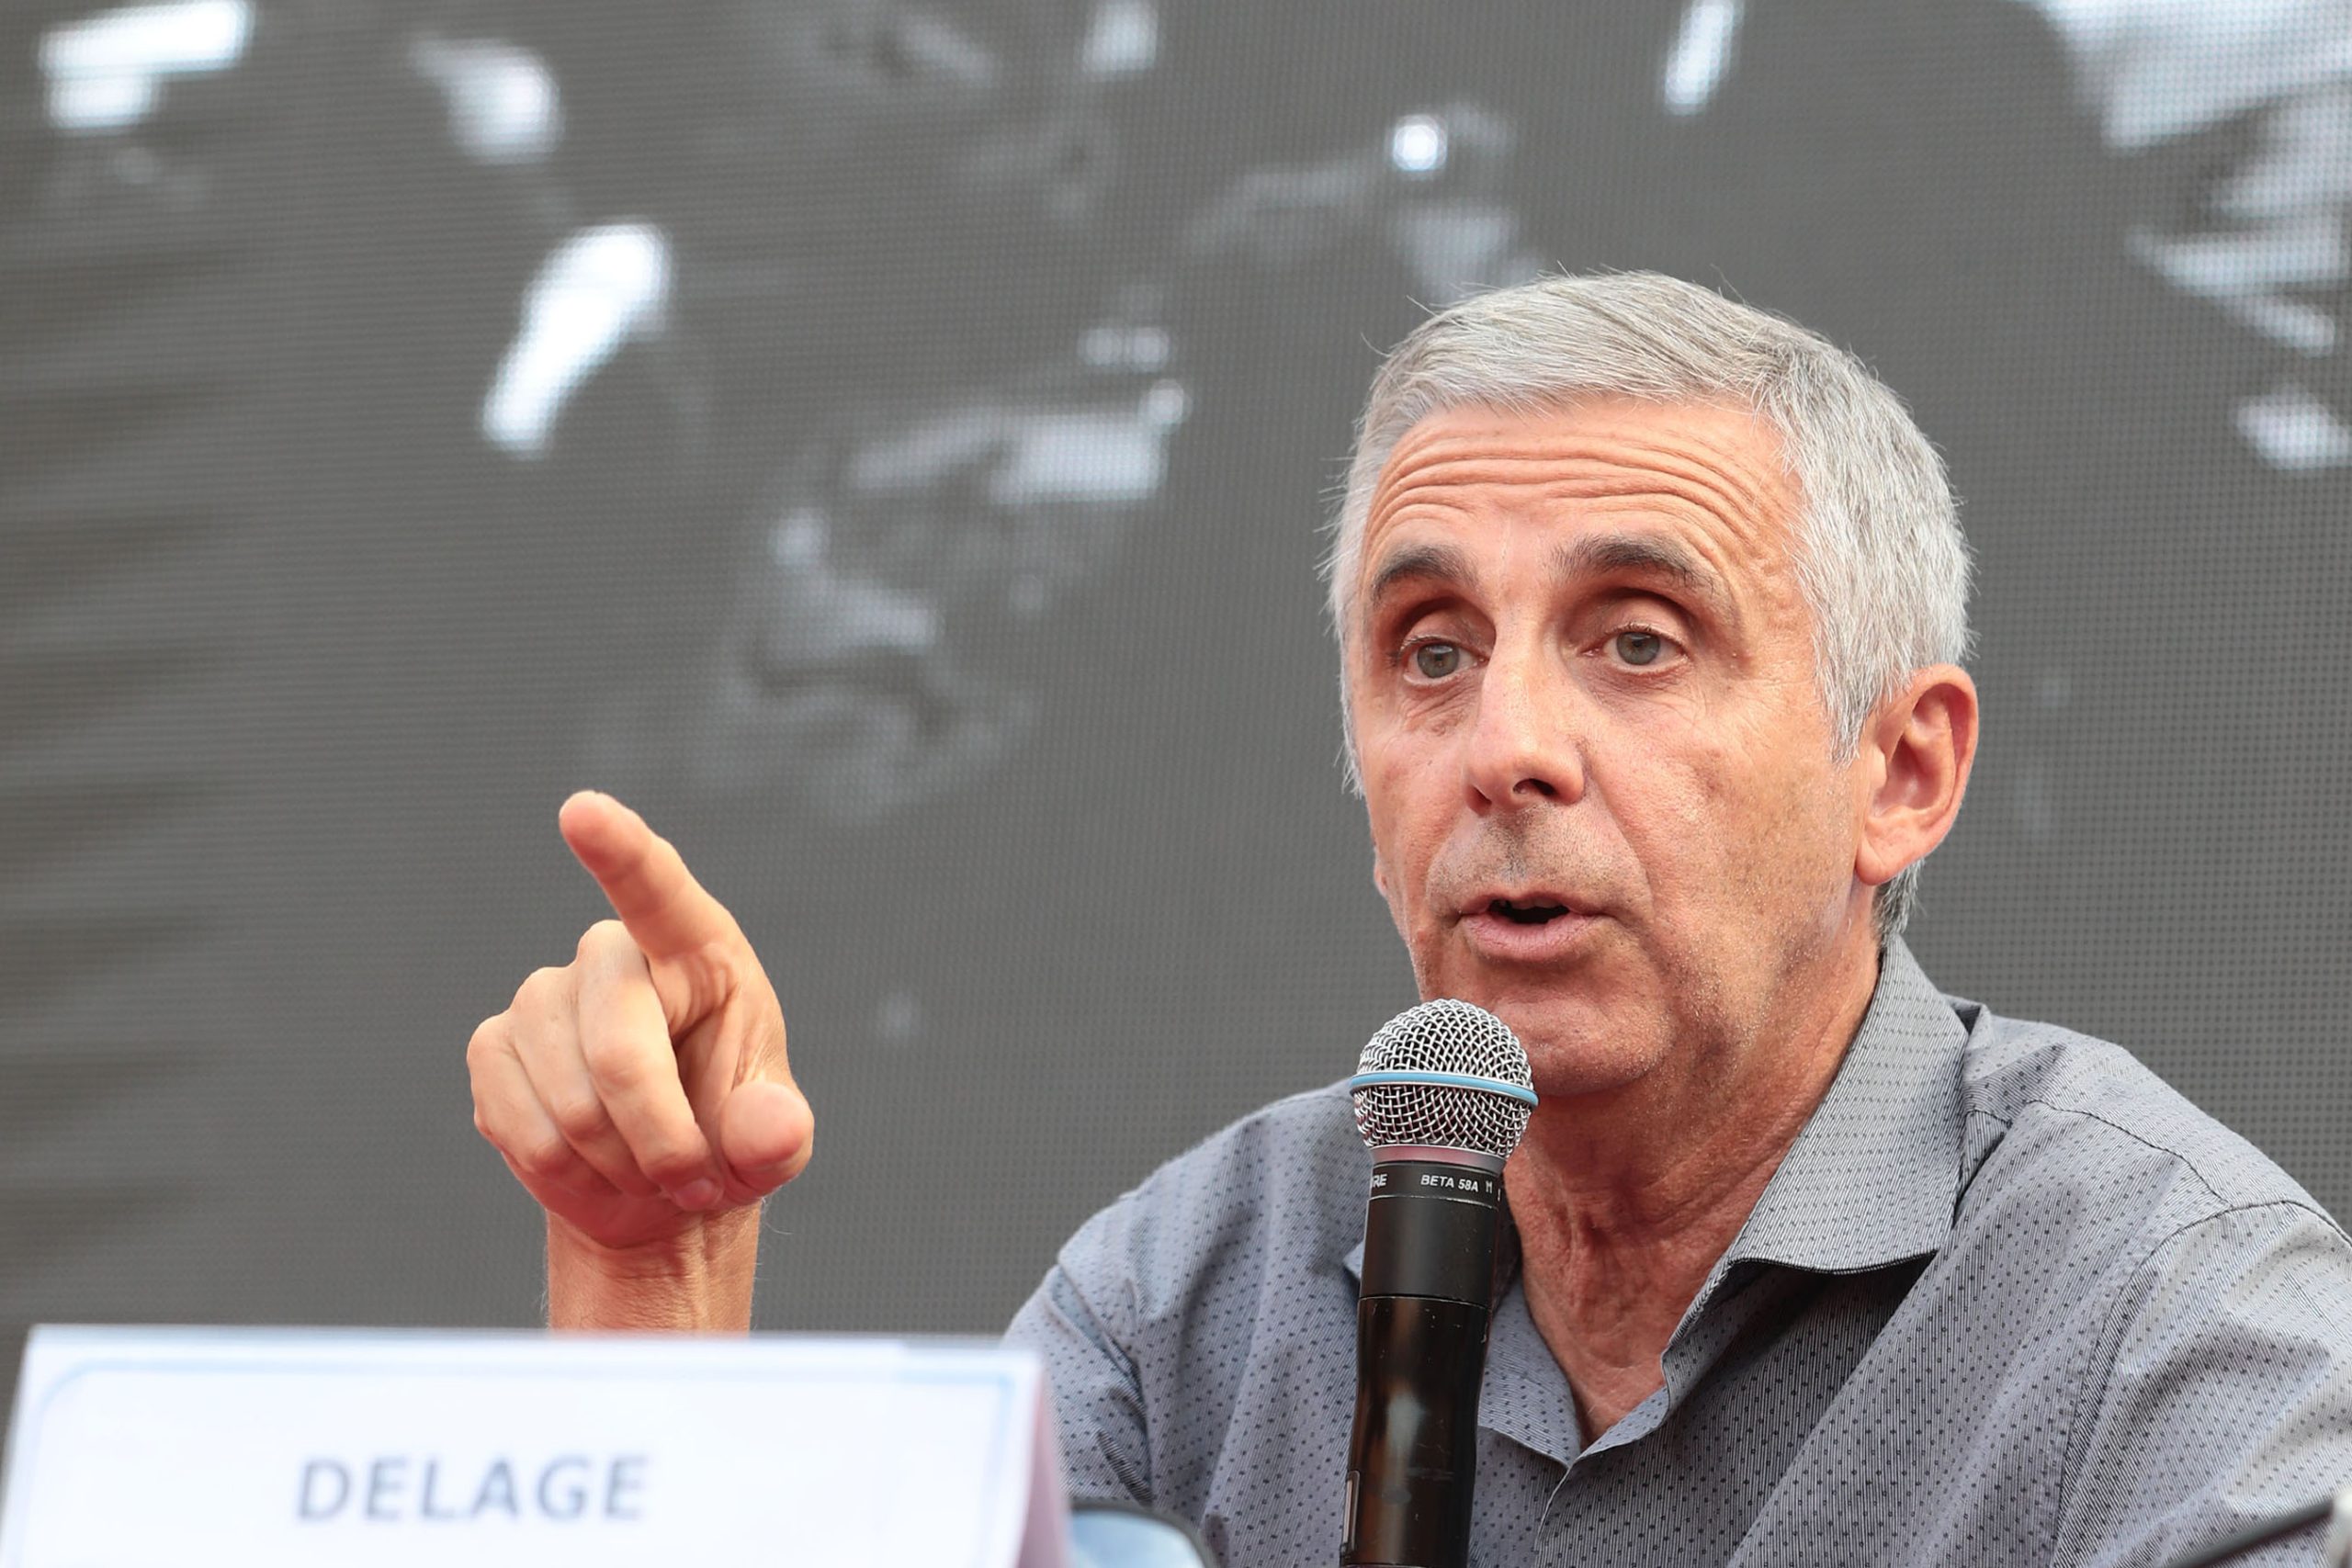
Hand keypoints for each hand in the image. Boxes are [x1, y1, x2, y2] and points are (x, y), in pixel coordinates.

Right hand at [467, 791, 813, 1256]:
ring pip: (571, 1105)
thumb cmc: (728, 1138)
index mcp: (697, 947)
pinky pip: (522, 1127)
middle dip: (661, 1139)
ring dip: (617, 1164)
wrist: (657, 1183)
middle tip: (690, 1178)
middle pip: (621, 1049)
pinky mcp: (492, 1046)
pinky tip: (592, 1165)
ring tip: (643, 1166)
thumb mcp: (774, 1142)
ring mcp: (541, 996)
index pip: (657, 887)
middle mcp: (611, 955)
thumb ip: (779, 1133)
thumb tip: (766, 1131)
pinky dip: (565, 1173)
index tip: (581, 811)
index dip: (620, 849)